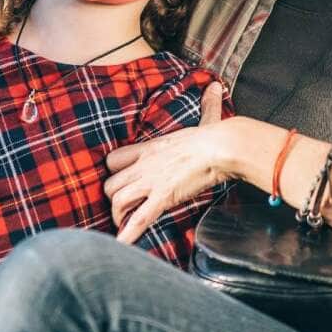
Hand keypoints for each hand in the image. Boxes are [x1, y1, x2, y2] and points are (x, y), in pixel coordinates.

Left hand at [103, 83, 233, 243]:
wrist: (221, 147)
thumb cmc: (214, 135)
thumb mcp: (205, 118)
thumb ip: (207, 104)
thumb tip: (216, 87)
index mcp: (149, 147)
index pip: (113, 159)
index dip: (114, 172)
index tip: (120, 180)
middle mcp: (144, 165)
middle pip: (110, 184)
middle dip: (113, 198)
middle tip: (122, 209)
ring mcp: (151, 181)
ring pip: (118, 201)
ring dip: (119, 217)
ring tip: (123, 227)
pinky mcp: (162, 196)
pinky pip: (139, 219)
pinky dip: (128, 234)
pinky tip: (120, 245)